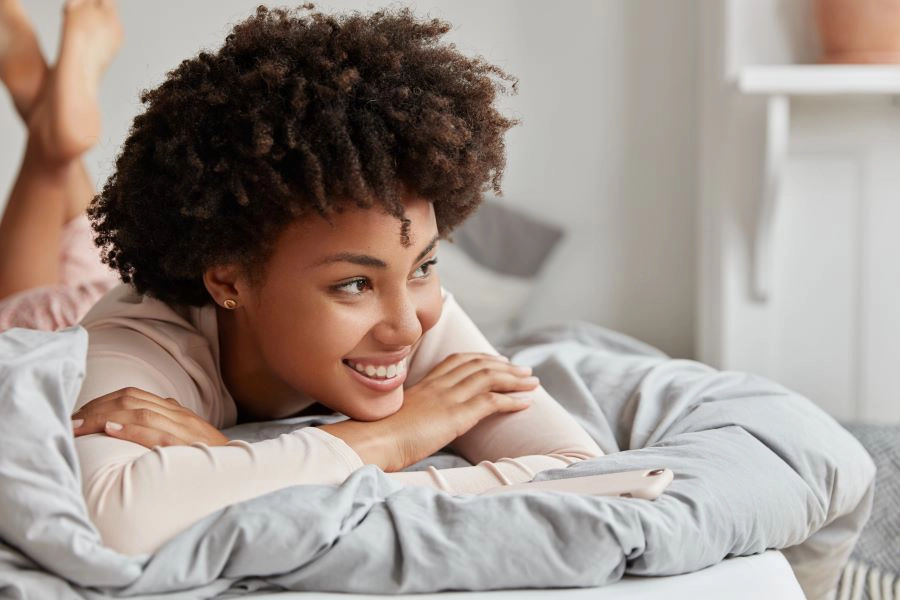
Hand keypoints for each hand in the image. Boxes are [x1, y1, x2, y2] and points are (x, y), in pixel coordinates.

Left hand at [71, 387, 229, 447]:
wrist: (244, 472)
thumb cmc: (208, 462)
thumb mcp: (183, 441)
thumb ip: (161, 429)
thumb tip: (127, 427)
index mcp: (176, 412)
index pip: (133, 395)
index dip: (101, 402)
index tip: (77, 417)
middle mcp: (179, 415)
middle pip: (132, 399)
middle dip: (97, 408)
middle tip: (71, 422)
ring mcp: (185, 429)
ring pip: (141, 410)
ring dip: (105, 415)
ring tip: (81, 426)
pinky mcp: (188, 445)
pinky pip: (158, 432)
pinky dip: (132, 429)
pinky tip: (111, 429)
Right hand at [382, 353, 538, 469]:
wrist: (373, 441)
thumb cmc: (379, 436)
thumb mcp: (396, 416)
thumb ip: (412, 413)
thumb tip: (416, 423)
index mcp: (425, 384)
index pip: (458, 360)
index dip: (481, 358)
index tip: (498, 361)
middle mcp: (439, 385)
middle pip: (479, 364)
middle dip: (505, 365)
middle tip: (524, 370)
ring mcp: (448, 398)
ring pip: (489, 378)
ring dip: (515, 379)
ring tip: (533, 382)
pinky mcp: (456, 415)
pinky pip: (491, 401)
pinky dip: (512, 400)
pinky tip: (526, 403)